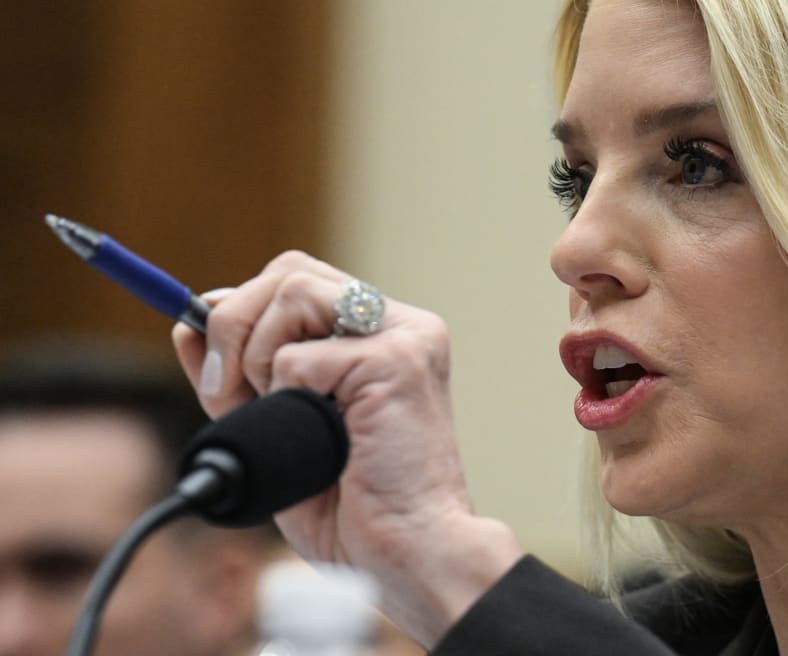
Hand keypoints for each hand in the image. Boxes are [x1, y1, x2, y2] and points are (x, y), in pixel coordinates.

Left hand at [172, 251, 520, 644]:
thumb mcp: (275, 428)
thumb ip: (240, 375)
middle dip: (234, 323)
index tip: (216, 367)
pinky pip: (299, 357)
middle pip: (289, 269)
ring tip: (277, 413)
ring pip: (291, 292)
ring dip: (256, 357)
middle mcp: (400, 323)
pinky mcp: (399, 360)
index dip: (241, 311)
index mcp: (380, 334)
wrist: (405, 555)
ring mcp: (405, 336)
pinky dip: (283, 396)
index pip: (295, 279)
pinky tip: (312, 433)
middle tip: (225, 389)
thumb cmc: (352, 506)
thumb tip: (189, 323)